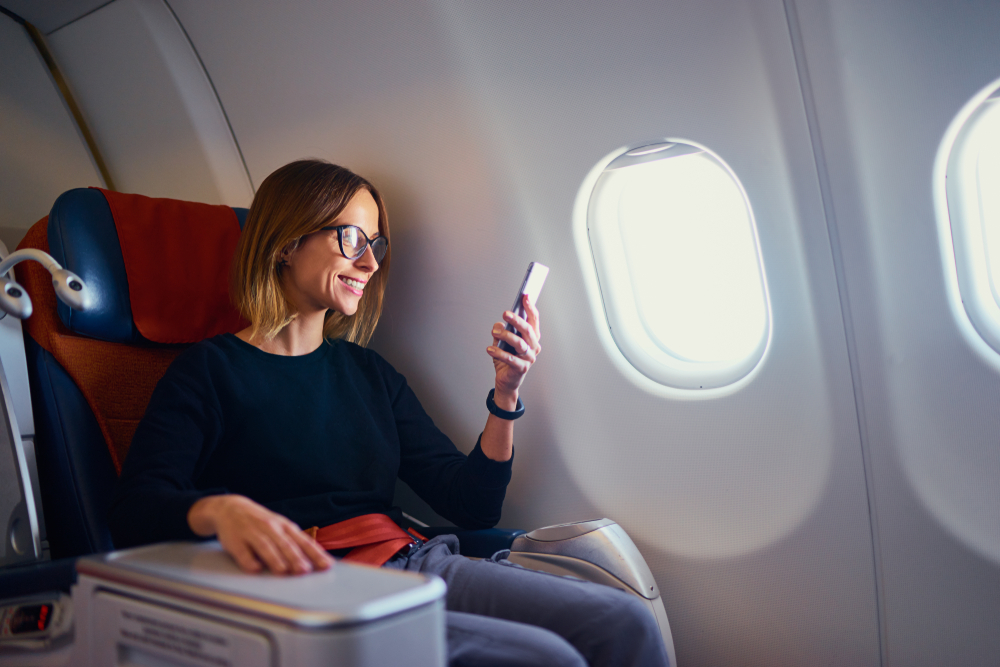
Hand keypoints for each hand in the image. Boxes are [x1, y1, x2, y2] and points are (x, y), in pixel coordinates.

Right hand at [187, 494, 333, 574]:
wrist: (231, 508)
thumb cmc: (262, 523)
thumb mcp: (280, 527)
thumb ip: (295, 543)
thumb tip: (314, 561)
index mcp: (284, 526)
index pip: (303, 541)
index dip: (315, 553)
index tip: (326, 565)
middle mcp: (271, 528)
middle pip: (286, 544)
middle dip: (296, 557)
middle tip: (305, 571)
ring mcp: (253, 533)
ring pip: (266, 546)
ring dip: (275, 559)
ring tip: (283, 571)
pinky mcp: (236, 541)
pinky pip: (243, 552)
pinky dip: (249, 561)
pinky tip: (255, 569)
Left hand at [487, 294, 540, 404]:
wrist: (506, 380)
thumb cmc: (506, 359)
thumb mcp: (501, 341)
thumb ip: (501, 331)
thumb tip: (499, 325)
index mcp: (532, 337)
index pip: (533, 320)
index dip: (530, 307)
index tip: (525, 296)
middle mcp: (534, 347)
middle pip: (528, 330)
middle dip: (517, 320)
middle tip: (505, 313)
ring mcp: (529, 358)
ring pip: (520, 343)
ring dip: (506, 336)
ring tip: (494, 333)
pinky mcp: (522, 369)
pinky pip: (511, 359)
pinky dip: (499, 353)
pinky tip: (490, 349)